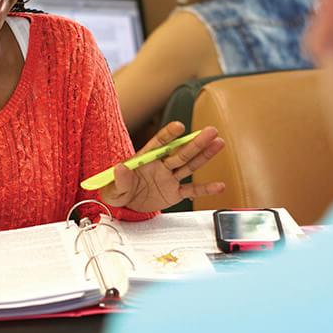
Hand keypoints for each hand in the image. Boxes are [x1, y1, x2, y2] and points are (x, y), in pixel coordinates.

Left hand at [100, 122, 224, 212]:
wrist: (125, 206)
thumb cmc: (117, 191)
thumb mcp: (113, 188)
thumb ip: (119, 179)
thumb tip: (120, 167)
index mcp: (145, 159)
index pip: (159, 143)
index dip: (169, 135)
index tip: (179, 126)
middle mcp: (161, 165)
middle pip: (180, 152)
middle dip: (196, 142)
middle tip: (210, 131)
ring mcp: (169, 178)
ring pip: (189, 165)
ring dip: (204, 155)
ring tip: (219, 143)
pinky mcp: (175, 192)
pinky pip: (192, 190)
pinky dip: (205, 189)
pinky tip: (219, 185)